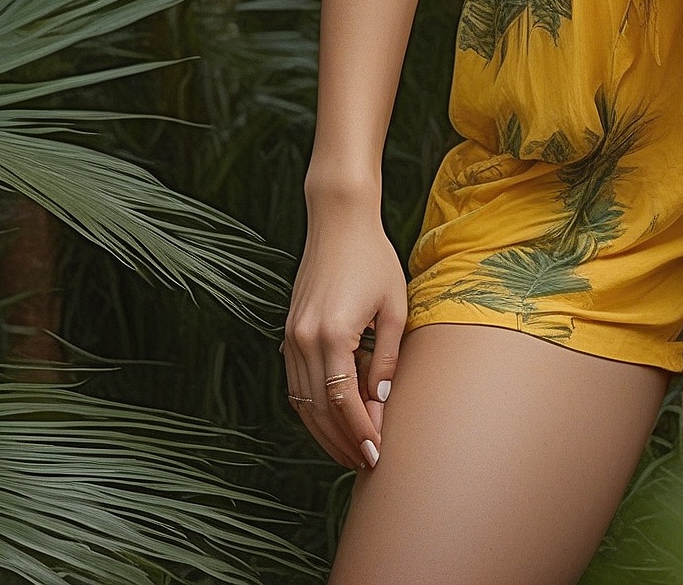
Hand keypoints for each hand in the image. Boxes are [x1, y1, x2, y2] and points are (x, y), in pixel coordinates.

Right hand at [282, 176, 405, 471]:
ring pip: (302, 401)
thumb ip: (387, 359)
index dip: (361, 433)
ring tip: (350, 448)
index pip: (344, 403)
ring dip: (324, 431)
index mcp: (331, 334)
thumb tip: (381, 404)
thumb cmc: (373, 258)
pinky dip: (311, 407)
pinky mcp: (289, 331)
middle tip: (365, 461)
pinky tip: (330, 419)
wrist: (338, 221)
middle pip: (319, 410)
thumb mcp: (393, 308)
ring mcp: (291, 335)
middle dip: (343, 441)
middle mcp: (304, 339)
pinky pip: (295, 383)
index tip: (377, 454)